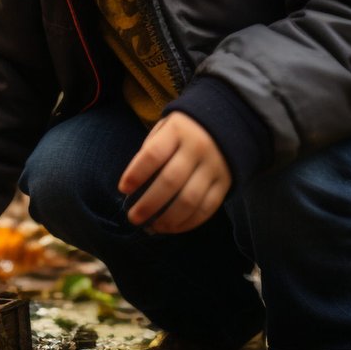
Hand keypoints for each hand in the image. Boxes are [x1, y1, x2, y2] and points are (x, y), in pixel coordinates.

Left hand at [118, 112, 229, 233]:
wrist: (227, 122)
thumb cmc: (184, 130)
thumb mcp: (166, 128)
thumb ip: (152, 150)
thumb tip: (135, 184)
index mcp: (177, 131)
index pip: (153, 154)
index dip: (136, 173)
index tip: (123, 189)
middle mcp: (197, 148)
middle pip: (170, 181)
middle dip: (148, 204)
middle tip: (133, 217)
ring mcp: (214, 167)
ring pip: (190, 199)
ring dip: (168, 218)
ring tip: (152, 226)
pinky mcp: (226, 183)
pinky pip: (207, 208)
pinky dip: (188, 222)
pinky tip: (173, 227)